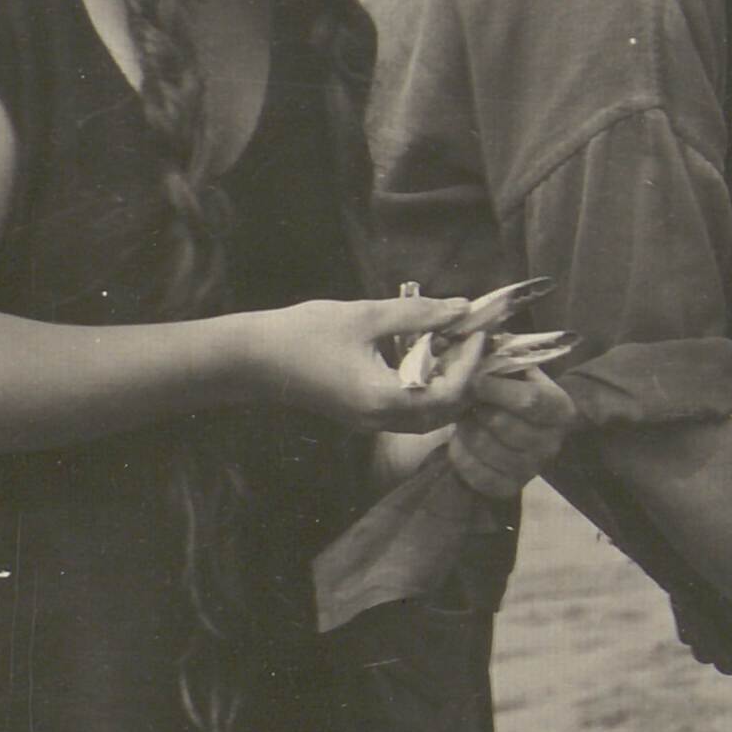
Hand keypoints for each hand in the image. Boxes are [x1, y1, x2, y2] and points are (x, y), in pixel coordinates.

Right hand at [245, 290, 491, 431]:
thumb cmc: (304, 333)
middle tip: (474, 339)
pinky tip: (428, 357)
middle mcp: (381, 419)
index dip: (471, 362)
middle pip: (446, 412)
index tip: (479, 330)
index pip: (450, 392)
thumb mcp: (366, 316)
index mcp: (384, 398)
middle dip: (467, 377)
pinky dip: (427, 389)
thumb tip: (463, 308)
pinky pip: (409, 411)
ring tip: (454, 346)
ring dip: (448, 385)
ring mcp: (370, 422)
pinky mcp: (362, 416)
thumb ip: (419, 314)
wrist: (253, 358)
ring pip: (429, 416)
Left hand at [442, 355, 585, 495]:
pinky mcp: (509, 488)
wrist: (520, 429)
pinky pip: (476, 473)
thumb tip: (479, 340)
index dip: (496, 388)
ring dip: (467, 430)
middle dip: (477, 409)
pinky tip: (461, 440)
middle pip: (503, 425)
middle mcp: (552, 443)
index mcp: (560, 408)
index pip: (529, 400)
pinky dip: (461, 454)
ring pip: (486, 449)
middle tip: (466, 399)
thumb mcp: (519, 370)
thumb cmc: (516, 392)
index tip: (475, 378)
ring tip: (465, 418)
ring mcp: (532, 469)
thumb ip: (505, 358)